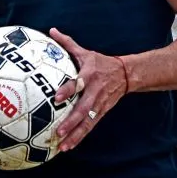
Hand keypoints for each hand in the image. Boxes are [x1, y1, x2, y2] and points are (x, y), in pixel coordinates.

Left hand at [50, 28, 128, 152]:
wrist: (125, 74)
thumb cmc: (100, 62)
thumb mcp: (86, 52)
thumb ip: (67, 43)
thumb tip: (51, 30)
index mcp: (89, 75)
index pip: (77, 83)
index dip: (67, 91)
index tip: (56, 98)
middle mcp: (94, 92)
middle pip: (82, 109)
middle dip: (71, 122)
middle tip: (58, 132)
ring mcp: (99, 105)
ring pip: (87, 123)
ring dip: (75, 135)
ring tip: (62, 146)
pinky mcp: (101, 113)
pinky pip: (90, 127)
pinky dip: (79, 137)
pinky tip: (68, 147)